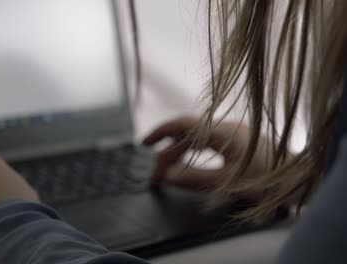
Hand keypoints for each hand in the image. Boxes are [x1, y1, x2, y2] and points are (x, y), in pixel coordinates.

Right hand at [143, 116, 270, 188]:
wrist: (300, 177)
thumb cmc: (267, 181)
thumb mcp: (228, 184)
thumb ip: (194, 179)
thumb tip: (166, 176)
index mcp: (222, 132)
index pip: (183, 125)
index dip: (161, 132)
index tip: (144, 144)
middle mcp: (226, 126)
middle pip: (188, 134)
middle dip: (168, 153)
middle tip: (156, 176)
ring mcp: (233, 131)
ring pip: (197, 137)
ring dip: (180, 152)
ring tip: (167, 170)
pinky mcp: (238, 138)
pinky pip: (207, 140)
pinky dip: (193, 151)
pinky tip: (189, 162)